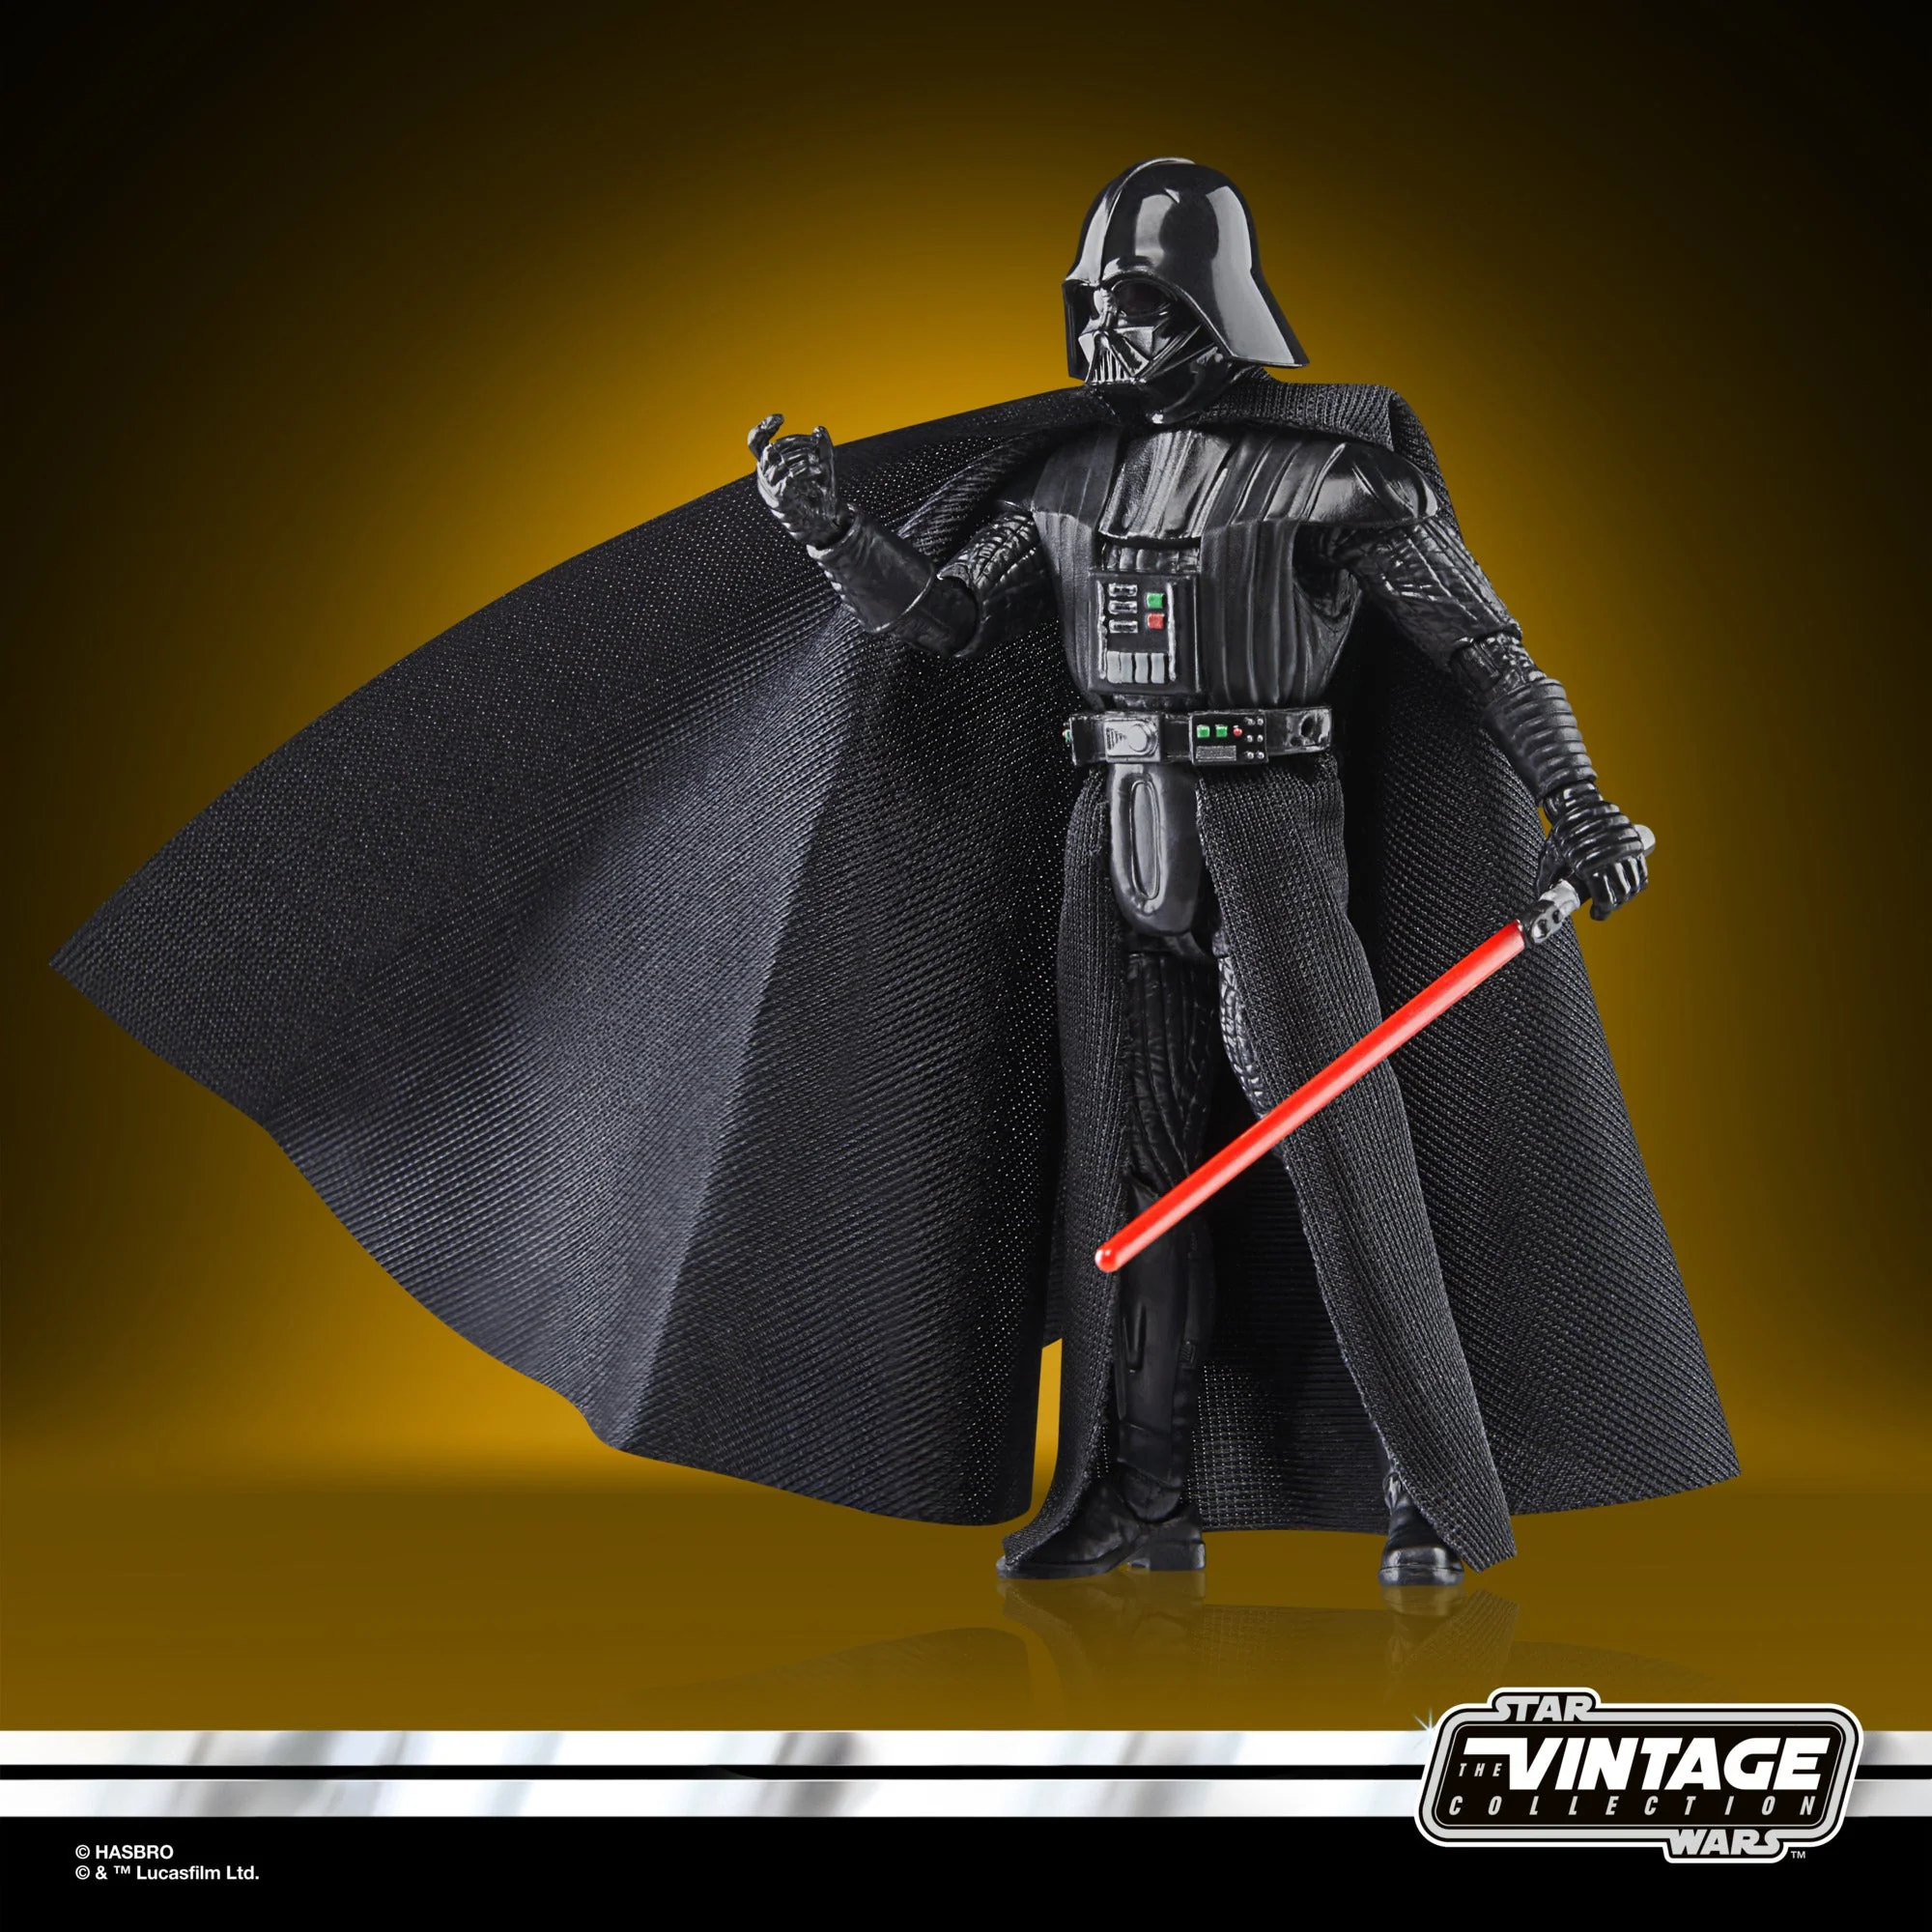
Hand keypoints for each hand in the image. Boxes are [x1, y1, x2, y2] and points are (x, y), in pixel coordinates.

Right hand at [748, 414, 850, 547]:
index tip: (780, 417)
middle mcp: (766, 477)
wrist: (823, 523)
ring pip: (780, 461)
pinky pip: (789, 477)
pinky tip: (819, 472)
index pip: (756, 443)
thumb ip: (821, 447)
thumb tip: (819, 429)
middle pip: (773, 448)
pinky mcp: (781, 498)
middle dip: (797, 442)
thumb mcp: (823, 466)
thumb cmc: (820, 496)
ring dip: (803, 457)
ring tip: (819, 463)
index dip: (763, 428)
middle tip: (815, 445)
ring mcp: (771, 488)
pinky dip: (806, 471)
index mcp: (770, 467)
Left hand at [1538, 783, 1649, 917]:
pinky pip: (1642, 871)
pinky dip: (1638, 882)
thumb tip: (1540, 898)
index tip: (1596, 914)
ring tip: (1615, 896)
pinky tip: (1628, 886)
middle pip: (1622, 894)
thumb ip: (1546, 880)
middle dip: (1613, 904)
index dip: (1602, 911)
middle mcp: (1611, 857)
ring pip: (1635, 884)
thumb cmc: (1562, 833)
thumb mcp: (1551, 856)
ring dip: (1626, 895)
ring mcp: (1626, 850)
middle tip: (1603, 905)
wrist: (1579, 805)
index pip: (1605, 899)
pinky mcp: (1636, 844)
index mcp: (1588, 864)